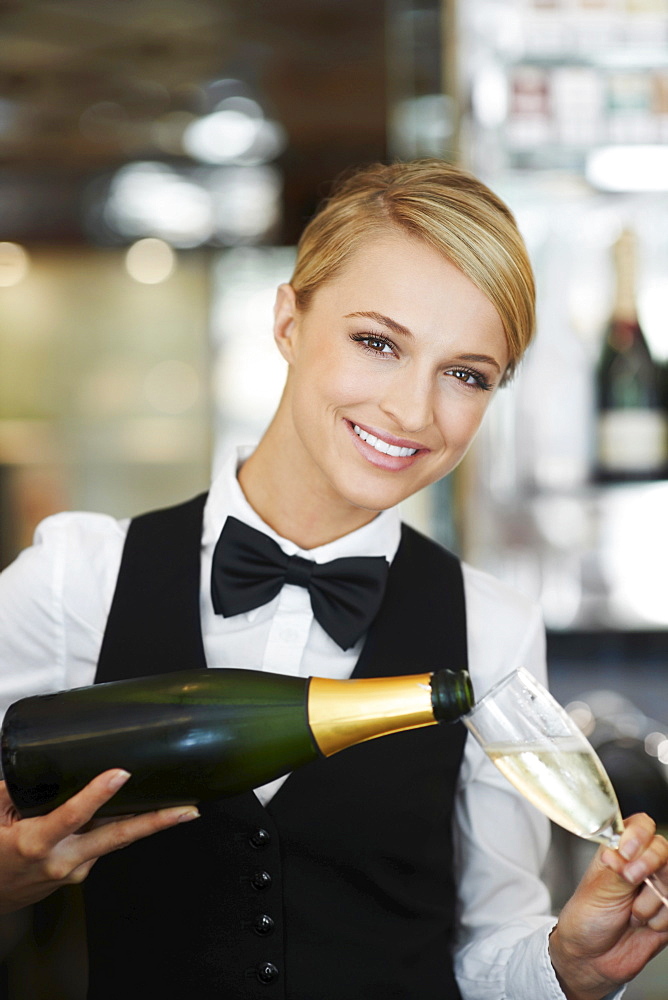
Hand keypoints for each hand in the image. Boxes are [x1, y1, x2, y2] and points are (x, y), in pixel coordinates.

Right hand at [0, 770, 198, 913]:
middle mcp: (62, 860)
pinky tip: (140, 813)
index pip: (73, 816)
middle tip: (186, 810)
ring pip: (116, 840)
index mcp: (36, 844)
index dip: (98, 794)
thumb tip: (37, 763)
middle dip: (156, 823)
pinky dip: (123, 828)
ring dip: (149, 824)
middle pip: (117, 837)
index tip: (120, 774)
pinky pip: (106, 844)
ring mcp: (75, 870)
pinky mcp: (80, 872)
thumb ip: (15, 789)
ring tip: (181, 808)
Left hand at [549, 813, 667, 999]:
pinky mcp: (666, 912)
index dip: (639, 835)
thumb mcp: (599, 890)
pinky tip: (644, 925)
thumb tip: (625, 850)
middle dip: (649, 866)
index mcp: (619, 851)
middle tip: (631, 880)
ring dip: (651, 900)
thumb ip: (619, 869)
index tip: (628, 850)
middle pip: (663, 850)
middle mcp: (640, 866)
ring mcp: (656, 888)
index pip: (641, 827)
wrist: (593, 959)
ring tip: (631, 913)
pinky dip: (660, 919)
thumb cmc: (587, 918)